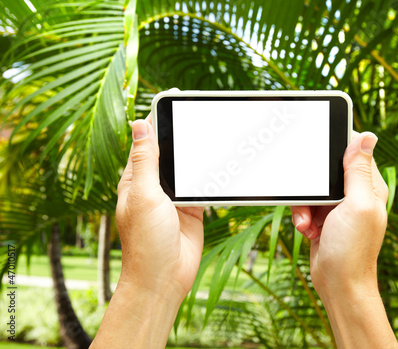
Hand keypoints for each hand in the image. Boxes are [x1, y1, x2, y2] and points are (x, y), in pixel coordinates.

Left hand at [116, 115, 203, 302]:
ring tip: (219, 133)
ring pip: (190, 166)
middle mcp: (155, 185)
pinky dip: (213, 175)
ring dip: (202, 153)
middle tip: (204, 112)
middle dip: (186, 133)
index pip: (147, 140)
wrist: (164, 278)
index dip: (159, 118)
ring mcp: (175, 196)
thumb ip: (144, 160)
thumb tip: (138, 123)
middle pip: (172, 150)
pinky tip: (224, 164)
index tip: (176, 98)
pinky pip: (204, 186)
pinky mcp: (192, 208)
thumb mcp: (143, 195)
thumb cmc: (146, 240)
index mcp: (136, 178)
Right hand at [291, 131, 388, 298]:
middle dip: (312, 186)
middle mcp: (354, 193)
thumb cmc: (352, 249)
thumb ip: (359, 170)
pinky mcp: (322, 218)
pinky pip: (305, 206)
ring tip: (309, 224)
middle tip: (312, 201)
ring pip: (311, 189)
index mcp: (369, 185)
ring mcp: (337, 207)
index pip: (353, 151)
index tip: (318, 148)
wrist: (338, 283)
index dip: (335, 147)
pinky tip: (308, 231)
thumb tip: (368, 136)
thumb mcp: (357, 205)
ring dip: (304, 206)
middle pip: (325, 170)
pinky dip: (302, 217)